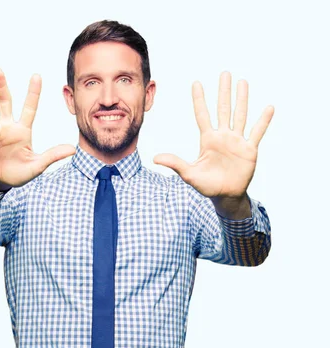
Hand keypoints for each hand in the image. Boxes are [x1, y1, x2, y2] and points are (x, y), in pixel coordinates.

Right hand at [0, 68, 75, 187]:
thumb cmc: (18, 173)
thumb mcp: (37, 167)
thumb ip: (52, 156)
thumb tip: (73, 149)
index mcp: (22, 131)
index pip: (29, 109)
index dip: (33, 93)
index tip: (37, 76)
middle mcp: (6, 127)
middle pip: (4, 101)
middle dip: (0, 85)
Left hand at [153, 71, 273, 198]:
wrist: (226, 196)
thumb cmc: (207, 186)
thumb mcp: (189, 174)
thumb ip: (175, 164)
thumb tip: (155, 158)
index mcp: (208, 140)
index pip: (202, 115)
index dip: (199, 99)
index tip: (196, 83)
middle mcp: (223, 136)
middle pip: (223, 109)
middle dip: (223, 92)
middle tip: (225, 73)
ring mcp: (237, 141)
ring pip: (240, 115)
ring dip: (242, 99)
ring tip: (243, 82)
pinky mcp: (249, 150)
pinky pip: (257, 132)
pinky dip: (263, 121)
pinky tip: (269, 108)